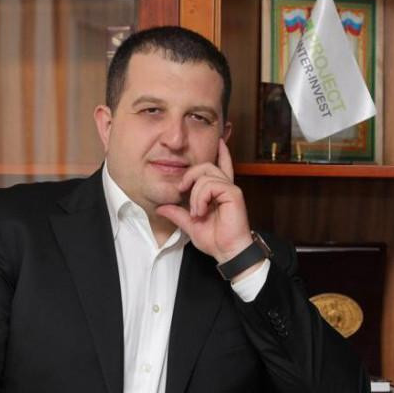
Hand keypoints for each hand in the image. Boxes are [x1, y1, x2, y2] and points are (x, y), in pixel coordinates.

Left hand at [156, 139, 251, 262]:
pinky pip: (211, 185)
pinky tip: (202, 211)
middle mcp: (226, 187)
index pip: (221, 166)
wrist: (227, 251)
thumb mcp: (190, 224)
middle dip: (190, 175)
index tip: (218, 141)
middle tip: (181, 190)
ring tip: (197, 212)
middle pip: (206, 166)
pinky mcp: (233, 193)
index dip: (221, 152)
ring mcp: (230, 189)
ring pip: (205, 175)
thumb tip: (161, 208)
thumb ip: (177, 214)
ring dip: (195, 194)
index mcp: (219, 191)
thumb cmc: (215, 239)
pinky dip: (201, 197)